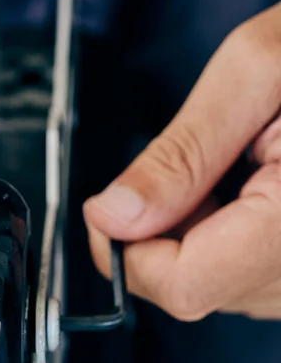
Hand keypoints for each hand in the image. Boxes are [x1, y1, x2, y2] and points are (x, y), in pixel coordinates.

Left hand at [84, 2, 280, 321]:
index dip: (126, 251)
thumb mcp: (255, 75)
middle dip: (155, 234)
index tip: (107, 210)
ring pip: (208, 283)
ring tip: (228, 170)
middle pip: (189, 287)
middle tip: (181, 169)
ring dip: (186, 233)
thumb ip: (180, 155)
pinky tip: (240, 191)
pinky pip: (235, 275)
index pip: (183, 285)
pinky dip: (215, 237)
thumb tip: (113, 216)